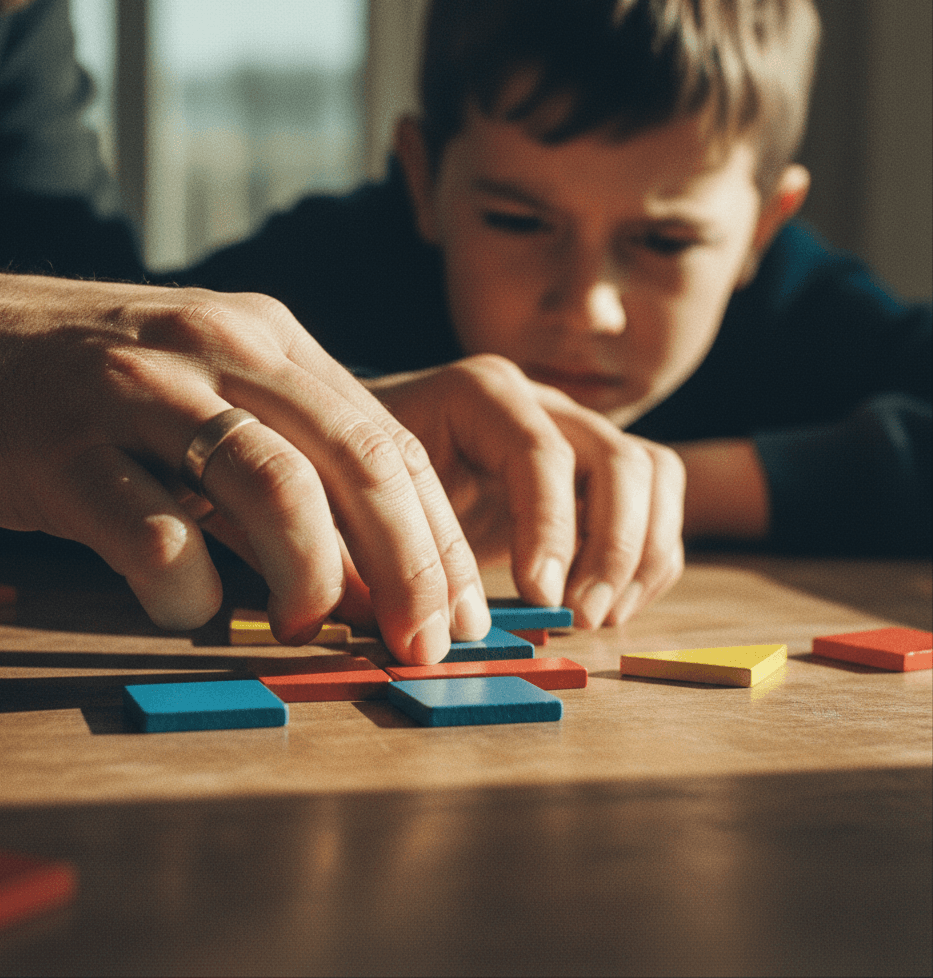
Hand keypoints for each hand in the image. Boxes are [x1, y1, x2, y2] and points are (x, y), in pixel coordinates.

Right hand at [0, 258, 490, 662]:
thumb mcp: (212, 396)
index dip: (441, 538)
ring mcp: (141, 392)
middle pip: (359, 460)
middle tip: (424, 645)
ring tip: (309, 626)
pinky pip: (151, 531)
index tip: (462, 616)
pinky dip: (189, 589)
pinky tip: (188, 609)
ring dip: (312, 574)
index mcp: (271, 339)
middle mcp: (222, 350)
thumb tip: (373, 582)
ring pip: (271, 483)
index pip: (392, 441)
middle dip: (411, 566)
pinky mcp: (63, 446)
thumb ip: (292, 470)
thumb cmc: (95, 385)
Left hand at [367, 355, 684, 627]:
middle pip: (619, 460)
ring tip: (598, 617)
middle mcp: (541, 401)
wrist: (375, 452)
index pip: (540, 452)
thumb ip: (389, 547)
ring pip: (654, 472)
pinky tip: (611, 605)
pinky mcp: (592, 468)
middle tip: (578, 617)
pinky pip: (657, 498)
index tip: (539, 598)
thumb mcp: (362, 498)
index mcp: (480, 392)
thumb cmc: (364, 475)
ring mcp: (575, 429)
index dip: (550, 529)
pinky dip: (651, 556)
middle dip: (613, 548)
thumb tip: (426, 626)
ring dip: (642, 554)